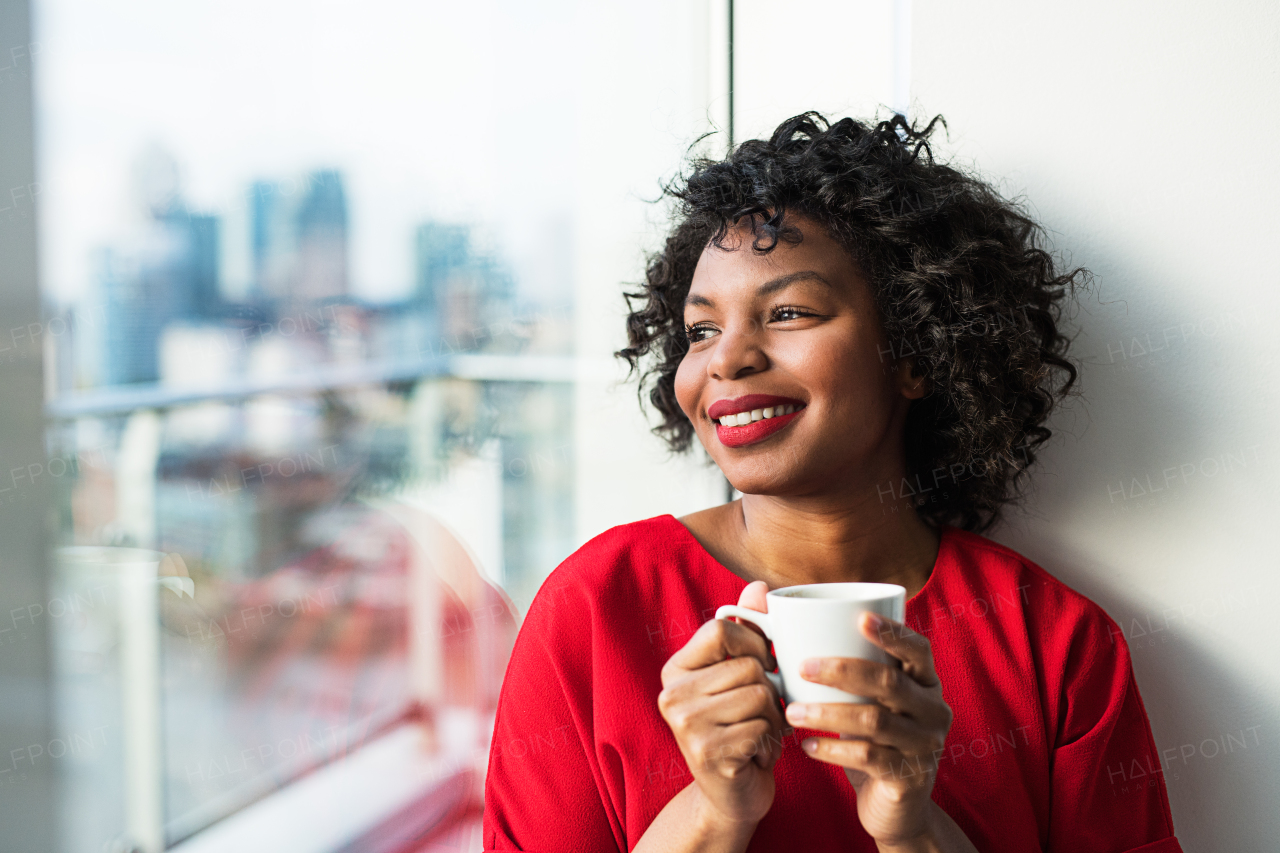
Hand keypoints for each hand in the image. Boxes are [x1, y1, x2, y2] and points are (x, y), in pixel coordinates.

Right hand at [657, 581, 783, 828]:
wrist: (733, 796)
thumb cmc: (741, 728)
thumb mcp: (742, 676)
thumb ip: (748, 629)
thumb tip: (759, 587)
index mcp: (676, 670)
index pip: (720, 629)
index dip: (753, 644)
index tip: (760, 667)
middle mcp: (671, 694)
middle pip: (749, 666)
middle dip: (769, 692)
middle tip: (757, 716)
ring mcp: (685, 725)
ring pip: (760, 696)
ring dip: (772, 719)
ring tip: (756, 734)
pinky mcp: (706, 753)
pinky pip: (762, 727)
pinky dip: (769, 742)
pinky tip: (754, 754)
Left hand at [784, 613, 952, 848]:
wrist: (897, 806)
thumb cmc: (873, 738)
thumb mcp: (869, 701)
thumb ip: (846, 667)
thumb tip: (785, 622)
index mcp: (926, 683)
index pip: (918, 650)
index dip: (893, 632)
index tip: (859, 617)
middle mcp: (934, 711)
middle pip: (890, 681)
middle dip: (842, 670)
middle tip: (802, 667)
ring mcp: (925, 745)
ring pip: (874, 720)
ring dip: (828, 713)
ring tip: (793, 711)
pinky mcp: (909, 777)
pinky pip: (868, 757)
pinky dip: (832, 749)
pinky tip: (806, 745)